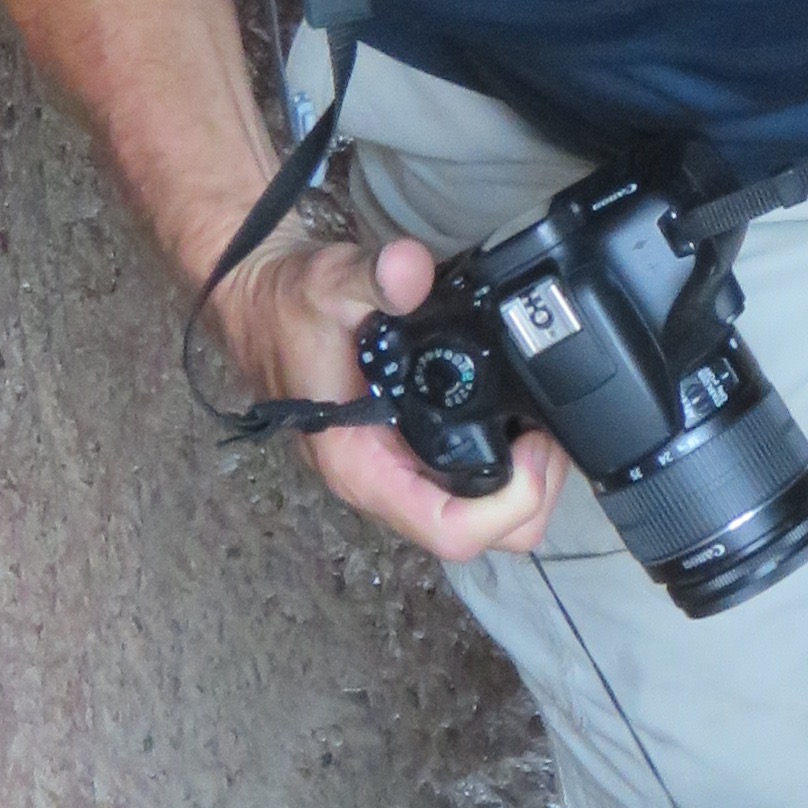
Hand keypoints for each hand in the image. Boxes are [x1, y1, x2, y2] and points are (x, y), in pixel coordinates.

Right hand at [204, 227, 567, 562]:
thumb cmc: (285, 306)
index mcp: (362, 467)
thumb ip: (371, 276)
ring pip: (483, 516)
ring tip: (541, 422)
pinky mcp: (410, 453)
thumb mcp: (325, 283)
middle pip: (483, 536)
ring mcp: (399, 472)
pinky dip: (509, 461)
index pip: (451, 530)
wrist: (259, 302)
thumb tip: (410, 271)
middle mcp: (383, 483)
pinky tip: (519, 417)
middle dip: (532, 494)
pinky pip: (472, 483)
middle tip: (548, 431)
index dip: (510, 502)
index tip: (534, 444)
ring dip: (525, 480)